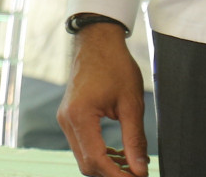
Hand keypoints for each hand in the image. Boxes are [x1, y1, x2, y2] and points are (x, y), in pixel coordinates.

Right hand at [59, 22, 148, 175]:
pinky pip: (82, 145)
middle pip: (87, 164)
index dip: (119, 175)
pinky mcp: (69, 116)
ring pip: (83, 157)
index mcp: (80, 115)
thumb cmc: (115, 66)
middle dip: (112, 174)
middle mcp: (67, 120)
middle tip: (138, 173)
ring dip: (106, 165)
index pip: (97, 160)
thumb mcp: (131, 104)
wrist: (97, 41)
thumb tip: (141, 170)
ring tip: (132, 164)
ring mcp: (65, 118)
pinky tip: (119, 152)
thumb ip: (135, 140)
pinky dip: (99, 154)